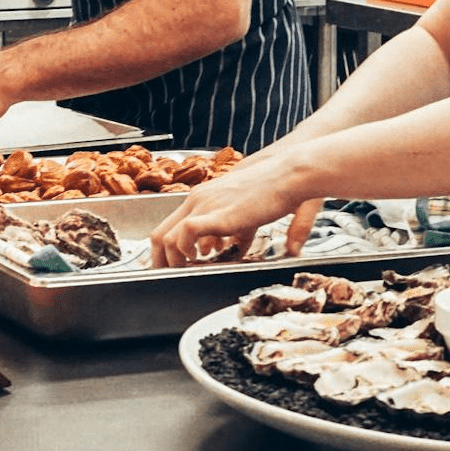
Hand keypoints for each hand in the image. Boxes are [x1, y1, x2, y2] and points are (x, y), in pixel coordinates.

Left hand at [149, 149, 321, 266]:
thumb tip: (231, 248)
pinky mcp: (217, 214)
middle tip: (169, 276)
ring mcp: (205, 205)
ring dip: (172, 260)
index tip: (172, 265)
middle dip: (161, 260)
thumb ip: (237, 233)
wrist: (289, 175)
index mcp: (203, 196)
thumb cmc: (275, 191)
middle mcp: (198, 199)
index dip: (166, 249)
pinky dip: (185, 251)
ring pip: (166, 237)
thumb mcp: (248, 215)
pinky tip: (199, 259)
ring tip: (184, 272)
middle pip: (160, 233)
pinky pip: (186, 233)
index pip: (170, 224)